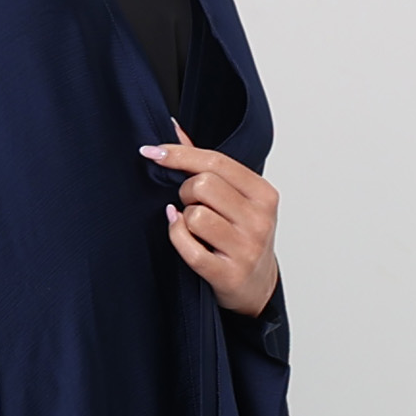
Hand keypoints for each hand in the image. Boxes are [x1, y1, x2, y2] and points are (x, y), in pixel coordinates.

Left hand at [145, 123, 281, 315]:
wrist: (257, 287)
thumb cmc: (241, 237)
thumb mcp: (235, 198)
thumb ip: (205, 164)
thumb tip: (173, 128)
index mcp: (263, 194)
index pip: (216, 162)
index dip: (179, 155)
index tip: (152, 152)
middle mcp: (259, 220)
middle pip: (202, 185)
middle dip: (185, 192)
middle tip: (191, 204)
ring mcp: (247, 248)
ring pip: (194, 216)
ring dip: (184, 219)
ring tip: (195, 227)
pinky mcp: (230, 274)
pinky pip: (189, 247)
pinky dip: (178, 238)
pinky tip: (182, 236)